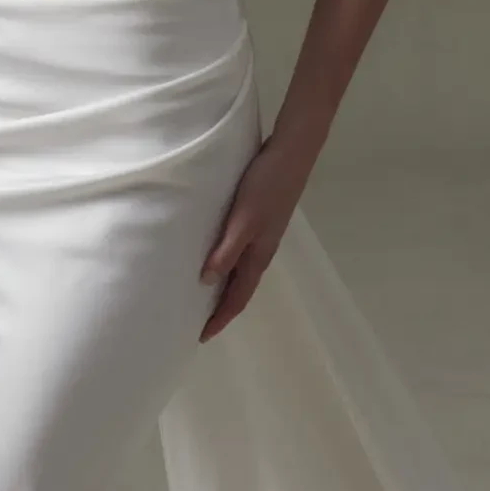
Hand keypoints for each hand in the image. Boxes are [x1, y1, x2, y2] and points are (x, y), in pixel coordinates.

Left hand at [197, 137, 308, 340]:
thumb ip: (227, 250)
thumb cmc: (266, 186)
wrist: (292, 154)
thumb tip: (206, 282)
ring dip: (224, 289)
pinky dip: (227, 266)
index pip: (237, 297)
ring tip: (202, 297)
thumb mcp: (244, 220)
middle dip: (221, 309)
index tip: (201, 336)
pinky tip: (216, 258)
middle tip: (198, 322)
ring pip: (241, 272)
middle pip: (239, 290)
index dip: (220, 318)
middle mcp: (262, 251)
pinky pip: (241, 255)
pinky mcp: (259, 220)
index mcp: (259, 255)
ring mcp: (263, 236)